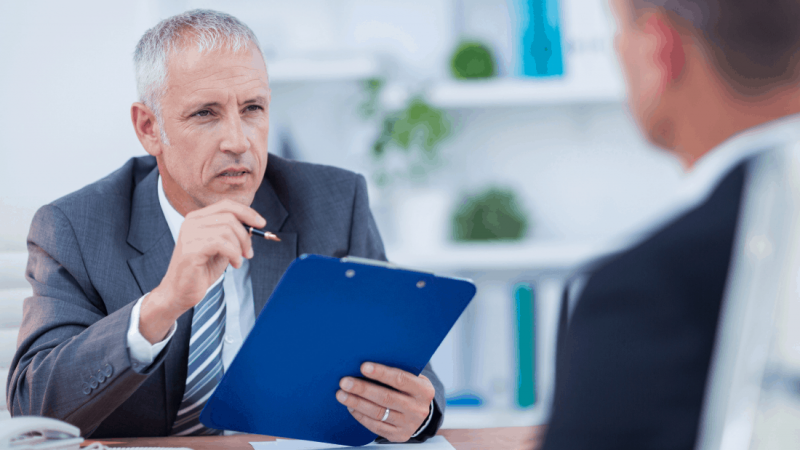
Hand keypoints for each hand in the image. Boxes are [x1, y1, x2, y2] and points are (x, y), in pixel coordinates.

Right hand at [140, 199, 265, 342]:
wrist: (179, 292)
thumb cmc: (200, 271)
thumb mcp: (221, 248)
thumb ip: (233, 235)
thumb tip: (253, 226)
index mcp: (197, 218)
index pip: (226, 205)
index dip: (247, 212)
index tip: (261, 224)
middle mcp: (191, 222)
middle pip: (230, 217)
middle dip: (246, 235)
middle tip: (250, 252)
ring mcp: (190, 234)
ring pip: (227, 230)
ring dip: (240, 247)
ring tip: (239, 260)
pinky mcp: (191, 248)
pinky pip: (222, 243)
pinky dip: (234, 254)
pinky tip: (234, 264)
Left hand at [336, 362, 435, 441]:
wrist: (421, 414)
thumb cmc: (410, 390)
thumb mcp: (413, 379)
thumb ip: (397, 372)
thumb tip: (367, 365)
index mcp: (424, 390)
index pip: (400, 379)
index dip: (381, 373)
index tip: (363, 366)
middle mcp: (418, 409)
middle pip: (386, 398)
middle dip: (362, 389)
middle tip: (345, 382)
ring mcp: (409, 424)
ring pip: (378, 413)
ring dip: (357, 403)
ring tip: (342, 394)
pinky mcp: (398, 435)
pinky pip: (375, 426)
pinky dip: (360, 416)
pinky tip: (351, 407)